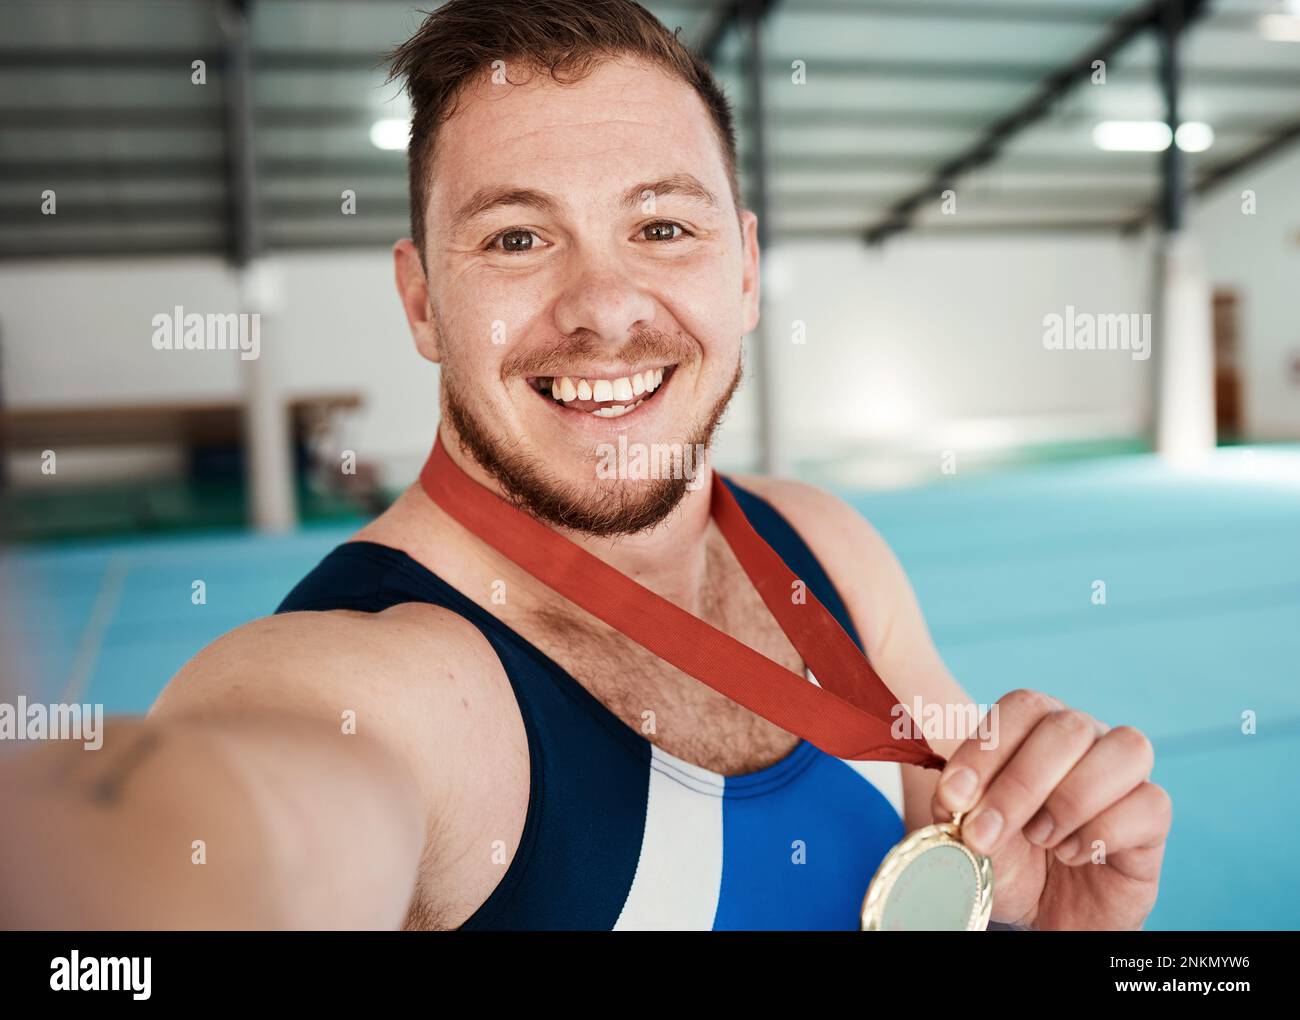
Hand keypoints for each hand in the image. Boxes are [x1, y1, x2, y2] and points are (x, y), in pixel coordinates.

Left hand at [931, 689, 1170, 929]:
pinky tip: (1072, 855)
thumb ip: (959, 806)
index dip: (986, 748)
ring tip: (1039, 838)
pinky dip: (1102, 832)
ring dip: (1070, 799)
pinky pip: (1150, 803)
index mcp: (1038, 726)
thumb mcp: (968, 830)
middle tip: (986, 833)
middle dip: (1019, 784)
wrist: (1043, 910)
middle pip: (1067, 727)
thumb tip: (958, 796)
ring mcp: (1125, 776)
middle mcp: (1087, 739)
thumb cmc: (1008, 857)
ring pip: (1125, 749)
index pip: (1022, 707)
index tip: (954, 798)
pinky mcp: (1152, 820)